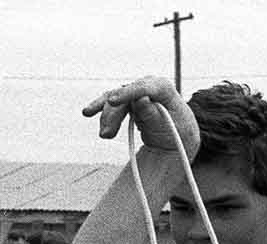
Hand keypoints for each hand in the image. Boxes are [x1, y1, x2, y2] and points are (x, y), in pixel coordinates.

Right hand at [81, 76, 199, 157]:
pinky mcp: (128, 101)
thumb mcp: (168, 125)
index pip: (143, 88)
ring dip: (106, 117)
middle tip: (105, 135)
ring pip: (115, 100)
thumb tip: (140, 99)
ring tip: (104, 135)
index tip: (112, 102)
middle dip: (112, 114)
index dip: (127, 94)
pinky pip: (112, 104)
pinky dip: (103, 113)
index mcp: (162, 88)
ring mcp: (136, 92)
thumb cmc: (177, 129)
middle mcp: (147, 85)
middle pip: (125, 97)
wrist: (177, 133)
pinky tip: (89, 113)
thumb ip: (153, 114)